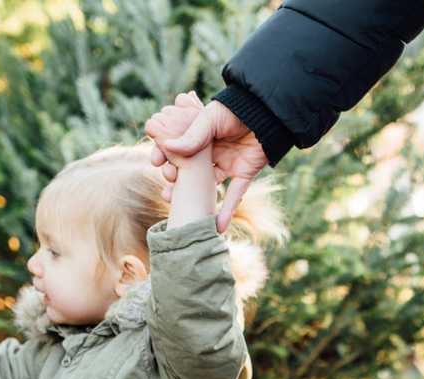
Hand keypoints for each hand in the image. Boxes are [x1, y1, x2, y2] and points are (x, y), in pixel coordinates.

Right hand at [147, 98, 266, 232]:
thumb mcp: (210, 118)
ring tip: (176, 205)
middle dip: (174, 178)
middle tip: (168, 180)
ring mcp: (227, 164)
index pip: (177, 149)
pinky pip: (234, 195)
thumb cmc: (236, 108)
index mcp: (201, 136)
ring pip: (206, 185)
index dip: (164, 156)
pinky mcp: (243, 173)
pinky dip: (227, 211)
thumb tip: (168, 147)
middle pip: (188, 170)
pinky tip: (217, 227)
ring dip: (192, 197)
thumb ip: (191, 134)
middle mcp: (212, 152)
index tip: (156, 161)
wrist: (267, 111)